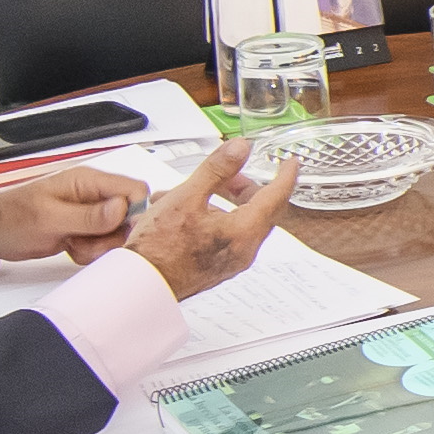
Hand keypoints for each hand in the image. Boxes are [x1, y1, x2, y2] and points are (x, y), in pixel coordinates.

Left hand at [0, 164, 142, 267]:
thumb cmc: (11, 217)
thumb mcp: (49, 218)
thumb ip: (88, 215)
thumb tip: (122, 209)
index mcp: (88, 181)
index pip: (134, 191)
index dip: (136, 213)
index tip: (119, 232)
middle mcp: (93, 195)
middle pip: (130, 216)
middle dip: (113, 236)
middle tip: (87, 240)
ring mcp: (89, 213)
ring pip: (117, 234)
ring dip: (99, 247)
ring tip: (73, 243)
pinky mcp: (84, 229)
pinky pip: (102, 244)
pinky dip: (90, 252)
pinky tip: (70, 247)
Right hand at [120, 138, 291, 299]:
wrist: (142, 284)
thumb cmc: (160, 248)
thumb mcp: (187, 197)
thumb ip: (217, 170)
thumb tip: (240, 149)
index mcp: (244, 232)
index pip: (276, 197)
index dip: (285, 175)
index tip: (290, 163)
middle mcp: (244, 250)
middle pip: (259, 209)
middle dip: (245, 186)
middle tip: (230, 171)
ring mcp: (231, 262)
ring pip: (239, 221)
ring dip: (222, 201)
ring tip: (195, 190)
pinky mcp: (217, 267)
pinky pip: (226, 235)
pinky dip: (212, 217)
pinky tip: (184, 210)